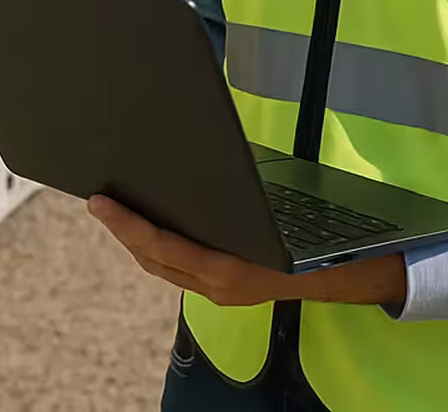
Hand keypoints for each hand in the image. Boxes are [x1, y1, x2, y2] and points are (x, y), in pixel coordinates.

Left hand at [88, 195, 406, 309]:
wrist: (351, 274)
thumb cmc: (315, 235)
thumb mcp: (281, 208)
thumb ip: (239, 191)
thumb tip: (201, 155)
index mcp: (231, 270)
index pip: (164, 247)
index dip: (128, 225)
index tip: (100, 203)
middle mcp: (219, 288)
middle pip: (153, 260)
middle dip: (122, 231)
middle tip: (96, 200)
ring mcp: (219, 293)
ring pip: (162, 267)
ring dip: (135, 239)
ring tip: (112, 208)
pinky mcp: (222, 288)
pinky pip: (177, 269)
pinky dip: (156, 246)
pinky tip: (148, 222)